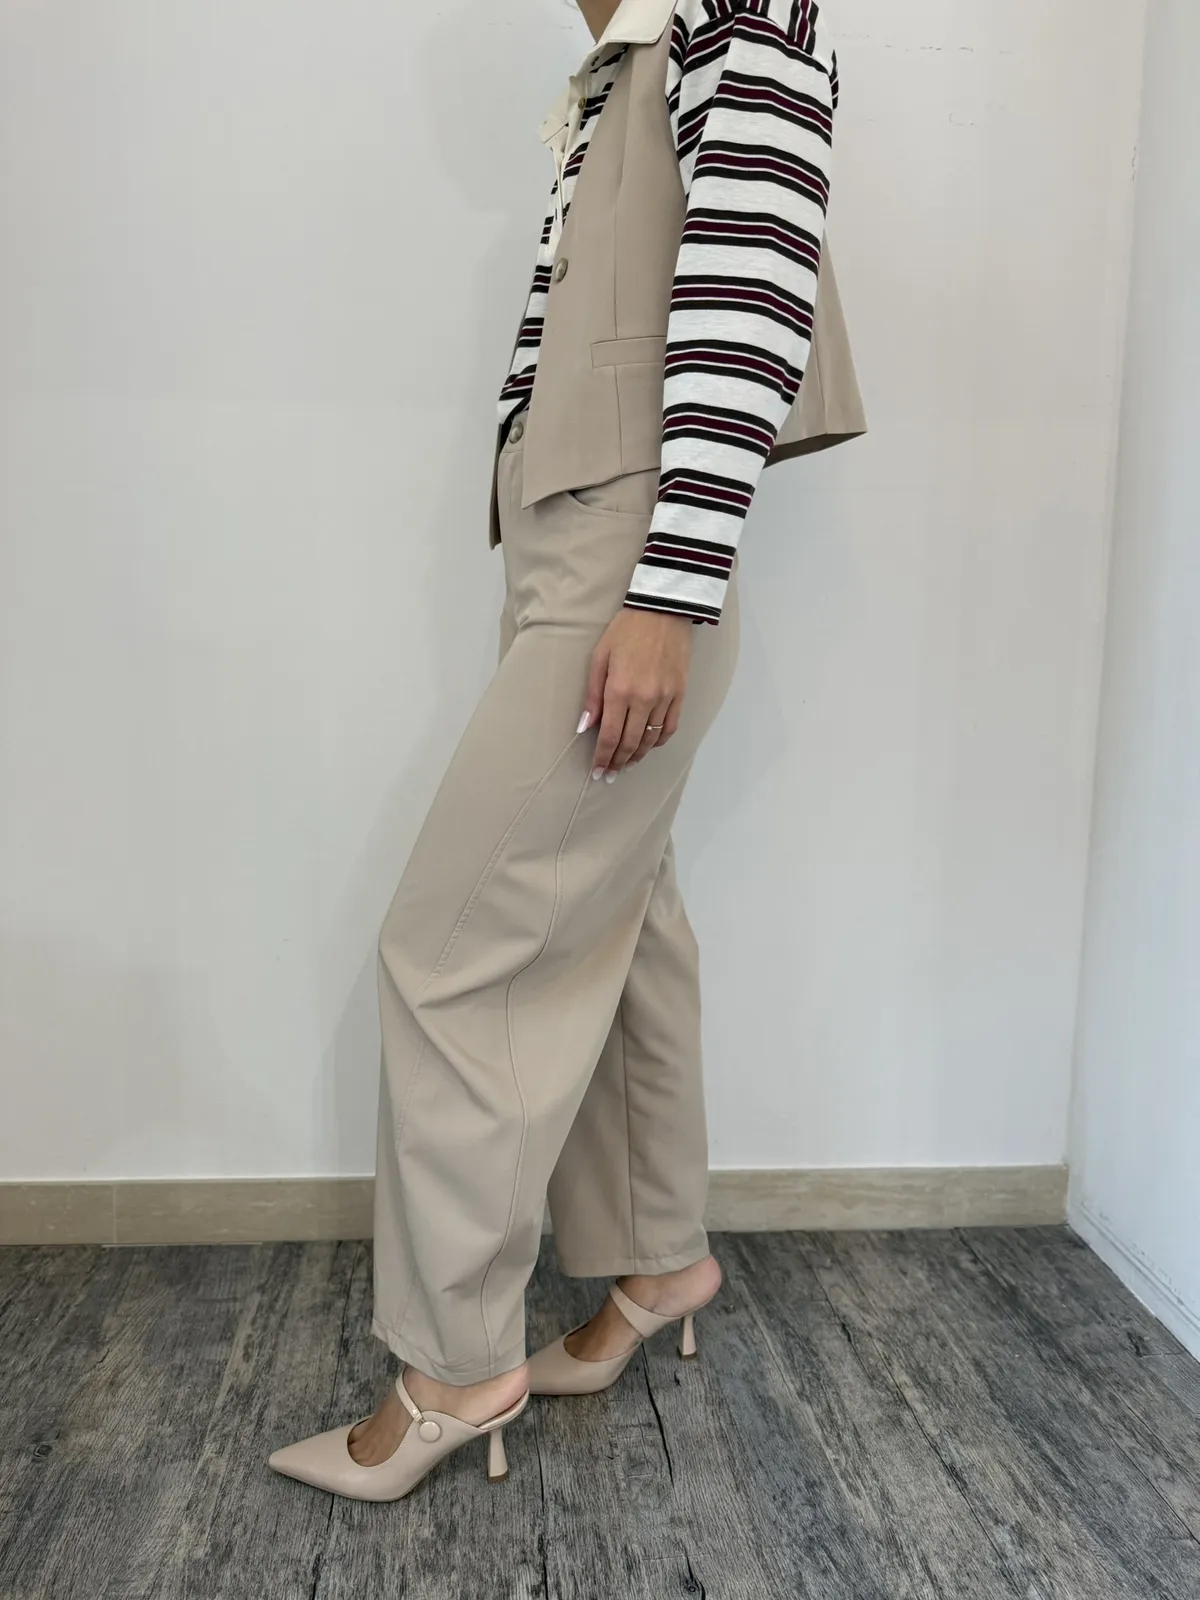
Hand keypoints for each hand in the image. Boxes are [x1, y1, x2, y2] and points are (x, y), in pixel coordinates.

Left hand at [578, 608, 691, 778]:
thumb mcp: (599, 658)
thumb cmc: (625, 630)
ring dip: (637, 755)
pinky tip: (648, 747)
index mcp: (619, 690)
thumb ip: (592, 696)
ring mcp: (665, 698)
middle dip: (618, 762)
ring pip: (650, 739)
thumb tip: (585, 726)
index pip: (609, 736)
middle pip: (629, 742)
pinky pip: (670, 727)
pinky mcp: (680, 693)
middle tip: (610, 774)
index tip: (598, 771)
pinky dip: (658, 742)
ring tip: (627, 764)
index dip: (603, 758)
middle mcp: (644, 699)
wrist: (662, 611)